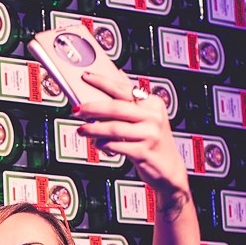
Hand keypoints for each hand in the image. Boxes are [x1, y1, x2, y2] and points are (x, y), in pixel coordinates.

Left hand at [73, 70, 189, 198]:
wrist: (168, 169)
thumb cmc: (153, 141)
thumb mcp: (147, 117)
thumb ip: (132, 98)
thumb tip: (117, 74)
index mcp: (153, 104)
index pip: (123, 89)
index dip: (102, 82)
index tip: (86, 77)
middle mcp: (153, 117)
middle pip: (116, 108)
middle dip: (92, 108)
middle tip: (77, 110)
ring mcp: (150, 135)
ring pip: (114, 128)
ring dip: (93, 129)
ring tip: (82, 130)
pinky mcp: (144, 152)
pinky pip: (116, 146)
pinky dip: (103, 144)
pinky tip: (98, 144)